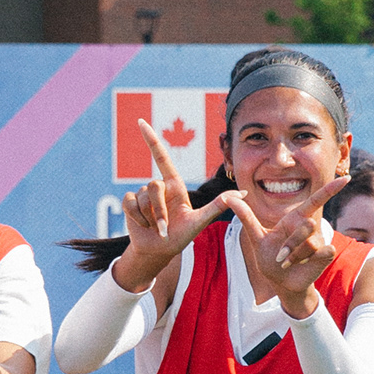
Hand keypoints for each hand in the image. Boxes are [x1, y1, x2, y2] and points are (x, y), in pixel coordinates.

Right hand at [116, 119, 234, 286]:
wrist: (160, 251)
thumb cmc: (182, 235)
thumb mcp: (201, 221)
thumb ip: (219, 205)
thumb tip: (243, 193)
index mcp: (174, 184)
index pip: (161, 157)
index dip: (151, 139)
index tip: (141, 122)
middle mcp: (158, 187)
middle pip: (154, 185)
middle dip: (159, 209)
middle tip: (165, 227)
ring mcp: (143, 195)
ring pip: (143, 197)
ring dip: (151, 217)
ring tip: (157, 228)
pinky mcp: (130, 204)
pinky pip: (130, 203)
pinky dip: (137, 218)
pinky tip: (143, 226)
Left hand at [225, 169, 350, 317]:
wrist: (281, 282)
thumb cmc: (269, 258)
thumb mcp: (256, 238)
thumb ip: (246, 217)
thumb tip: (230, 198)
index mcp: (295, 218)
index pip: (315, 199)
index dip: (330, 189)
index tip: (345, 178)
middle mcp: (310, 227)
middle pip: (307, 224)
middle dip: (290, 244)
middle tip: (280, 257)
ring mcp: (319, 241)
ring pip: (310, 243)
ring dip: (294, 256)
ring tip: (288, 263)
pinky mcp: (325, 255)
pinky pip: (320, 253)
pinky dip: (307, 261)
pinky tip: (301, 266)